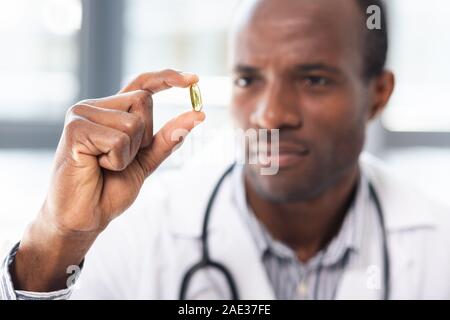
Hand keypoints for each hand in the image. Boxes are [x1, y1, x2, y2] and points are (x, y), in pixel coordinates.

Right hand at [12, 69, 204, 290]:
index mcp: (112, 112)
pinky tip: (95, 167)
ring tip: (105, 165)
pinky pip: (118, 139)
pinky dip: (116, 160)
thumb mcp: (146, 161)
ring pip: (133, 123)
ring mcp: (82, 114)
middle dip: (143, 138)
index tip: (194, 79)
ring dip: (128, 154)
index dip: (166, 78)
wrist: (84, 217)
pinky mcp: (75, 129)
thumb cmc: (110, 188)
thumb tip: (198, 115)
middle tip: (118, 160)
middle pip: (144, 101)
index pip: (142, 85)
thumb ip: (168, 139)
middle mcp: (96, 107)